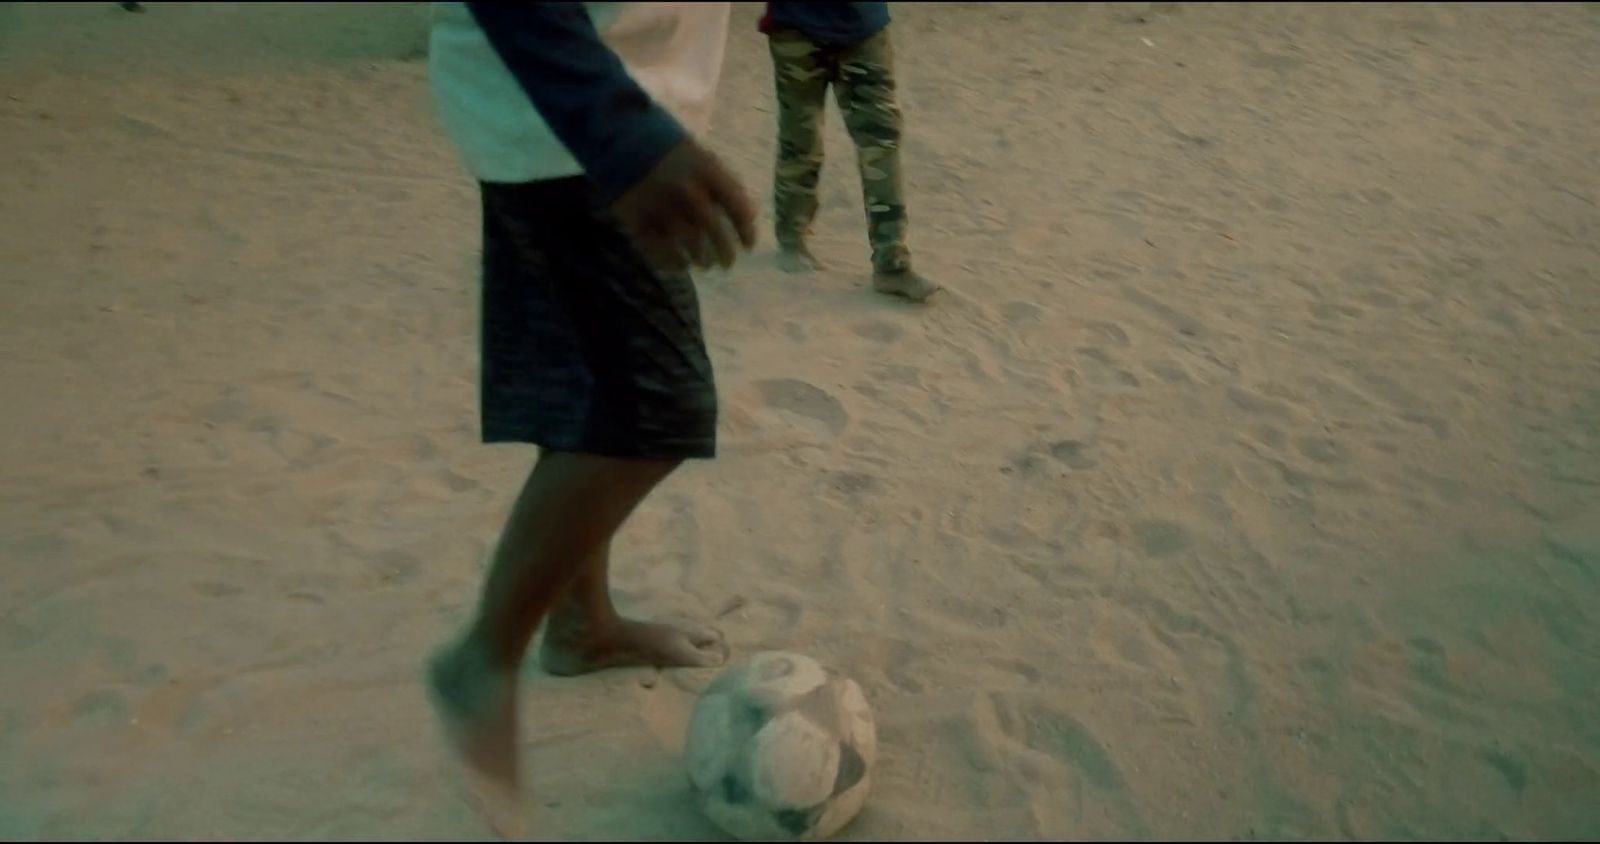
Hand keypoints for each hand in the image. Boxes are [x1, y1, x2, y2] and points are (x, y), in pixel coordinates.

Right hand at [611, 139, 757, 272]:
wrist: (617, 138)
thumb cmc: (667, 151)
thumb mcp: (699, 155)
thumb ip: (723, 183)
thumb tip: (748, 218)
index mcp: (706, 170)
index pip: (737, 207)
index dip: (747, 231)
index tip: (748, 246)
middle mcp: (686, 190)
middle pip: (715, 232)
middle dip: (725, 254)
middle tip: (726, 264)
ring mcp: (662, 206)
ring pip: (690, 246)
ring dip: (701, 260)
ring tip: (703, 263)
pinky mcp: (638, 220)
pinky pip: (660, 251)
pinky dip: (673, 263)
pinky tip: (679, 265)